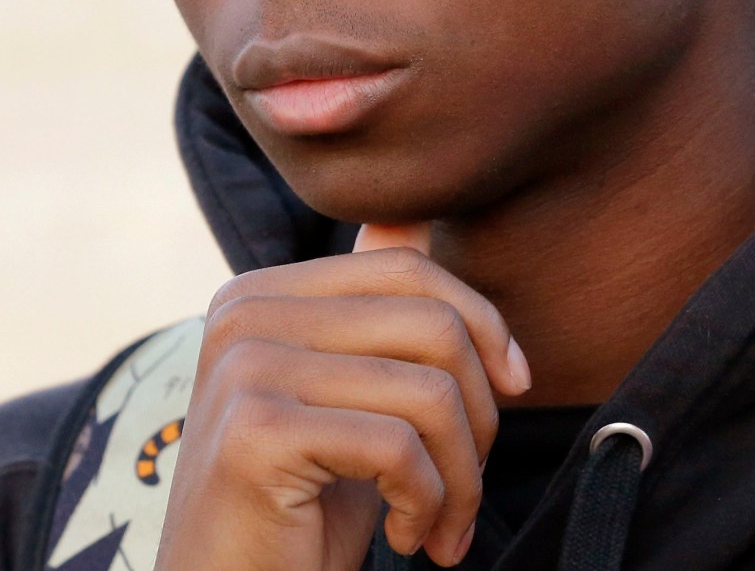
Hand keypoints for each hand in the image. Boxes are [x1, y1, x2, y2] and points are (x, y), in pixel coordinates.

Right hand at [156, 224, 533, 570]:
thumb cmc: (300, 508)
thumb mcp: (346, 395)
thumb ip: (369, 307)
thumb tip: (409, 217)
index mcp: (262, 292)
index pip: (410, 270)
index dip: (485, 326)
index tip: (512, 390)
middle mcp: (243, 313)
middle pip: (432, 325)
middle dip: (480, 415)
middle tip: (467, 485)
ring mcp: (243, 367)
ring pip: (428, 392)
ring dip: (459, 477)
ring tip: (442, 524)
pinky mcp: (255, 432)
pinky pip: (398, 448)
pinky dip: (428, 503)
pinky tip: (408, 537)